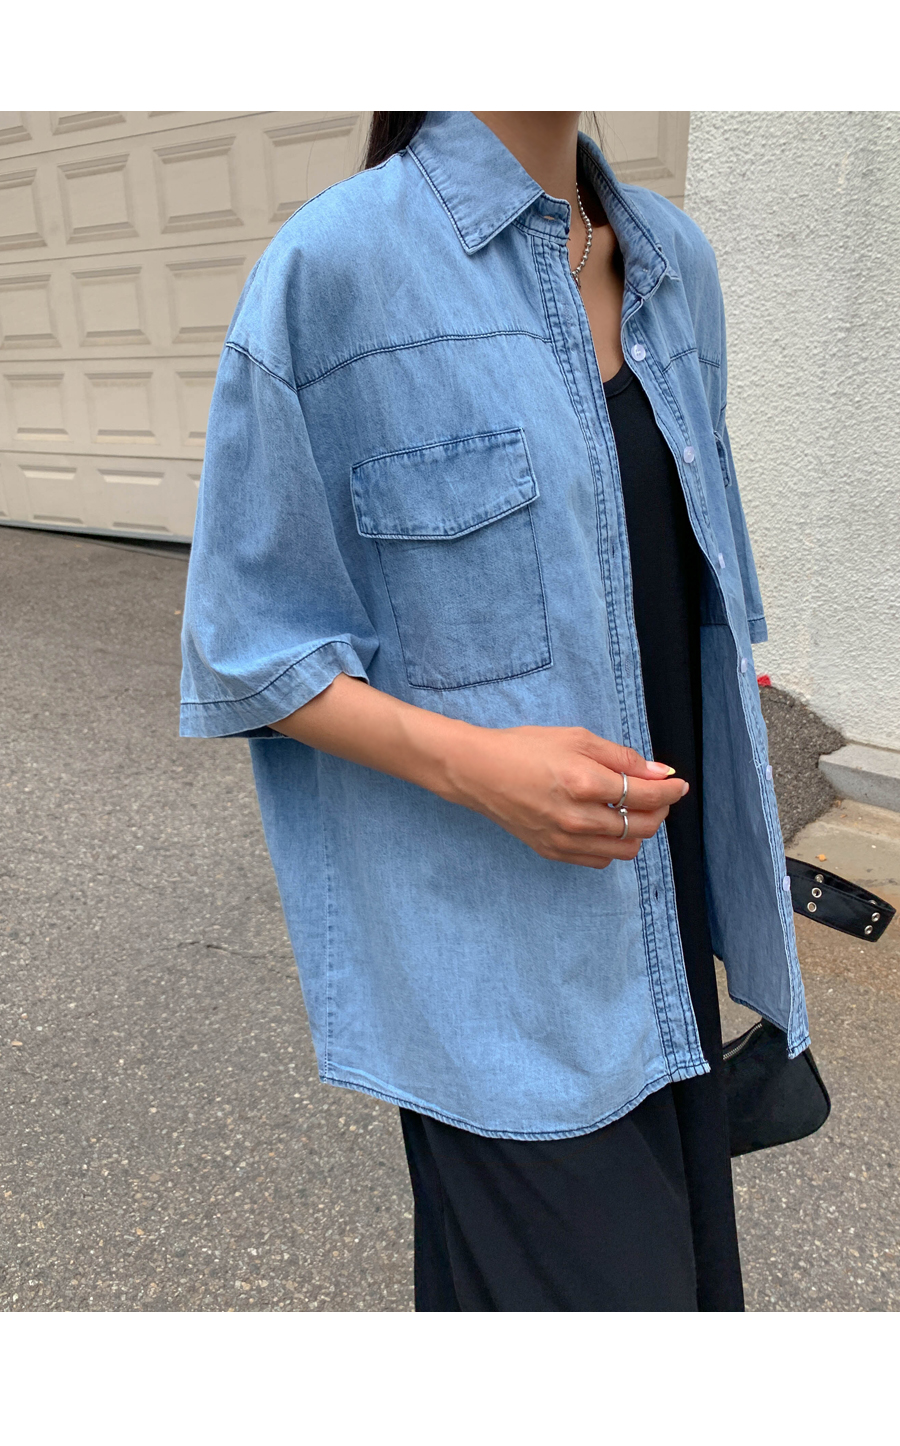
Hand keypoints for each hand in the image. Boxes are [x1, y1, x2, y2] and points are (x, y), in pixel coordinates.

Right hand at [446, 725, 688, 868]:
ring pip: (626, 850)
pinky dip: (613, 846)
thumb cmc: (526, 748)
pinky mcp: (553, 852)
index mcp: (585, 783)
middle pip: (642, 827)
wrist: (479, 772)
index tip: (678, 784)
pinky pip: (600, 861)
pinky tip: (606, 826)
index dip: (670, 791)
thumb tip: (660, 773)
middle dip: (660, 810)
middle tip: (658, 795)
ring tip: (632, 811)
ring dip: (639, 832)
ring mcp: (565, 840)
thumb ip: (622, 758)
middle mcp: (578, 818)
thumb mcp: (577, 739)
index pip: (646, 796)